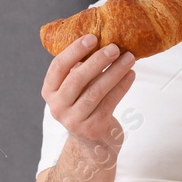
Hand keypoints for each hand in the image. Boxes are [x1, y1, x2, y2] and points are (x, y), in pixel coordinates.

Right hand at [42, 34, 136, 150]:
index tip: (92, 37)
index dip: (74, 50)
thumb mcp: (76, 88)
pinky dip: (122, 86)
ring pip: (96, 91)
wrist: (92, 144)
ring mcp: (74, 120)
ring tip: (129, 58)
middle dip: (97, 60)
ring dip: (114, 72)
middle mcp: (57, 107)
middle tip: (115, 47)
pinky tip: (131, 74)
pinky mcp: (93, 128)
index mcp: (50, 92)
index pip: (58, 67)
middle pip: (77, 79)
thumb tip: (101, 37)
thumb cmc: (86, 106)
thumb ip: (80, 68)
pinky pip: (109, 102)